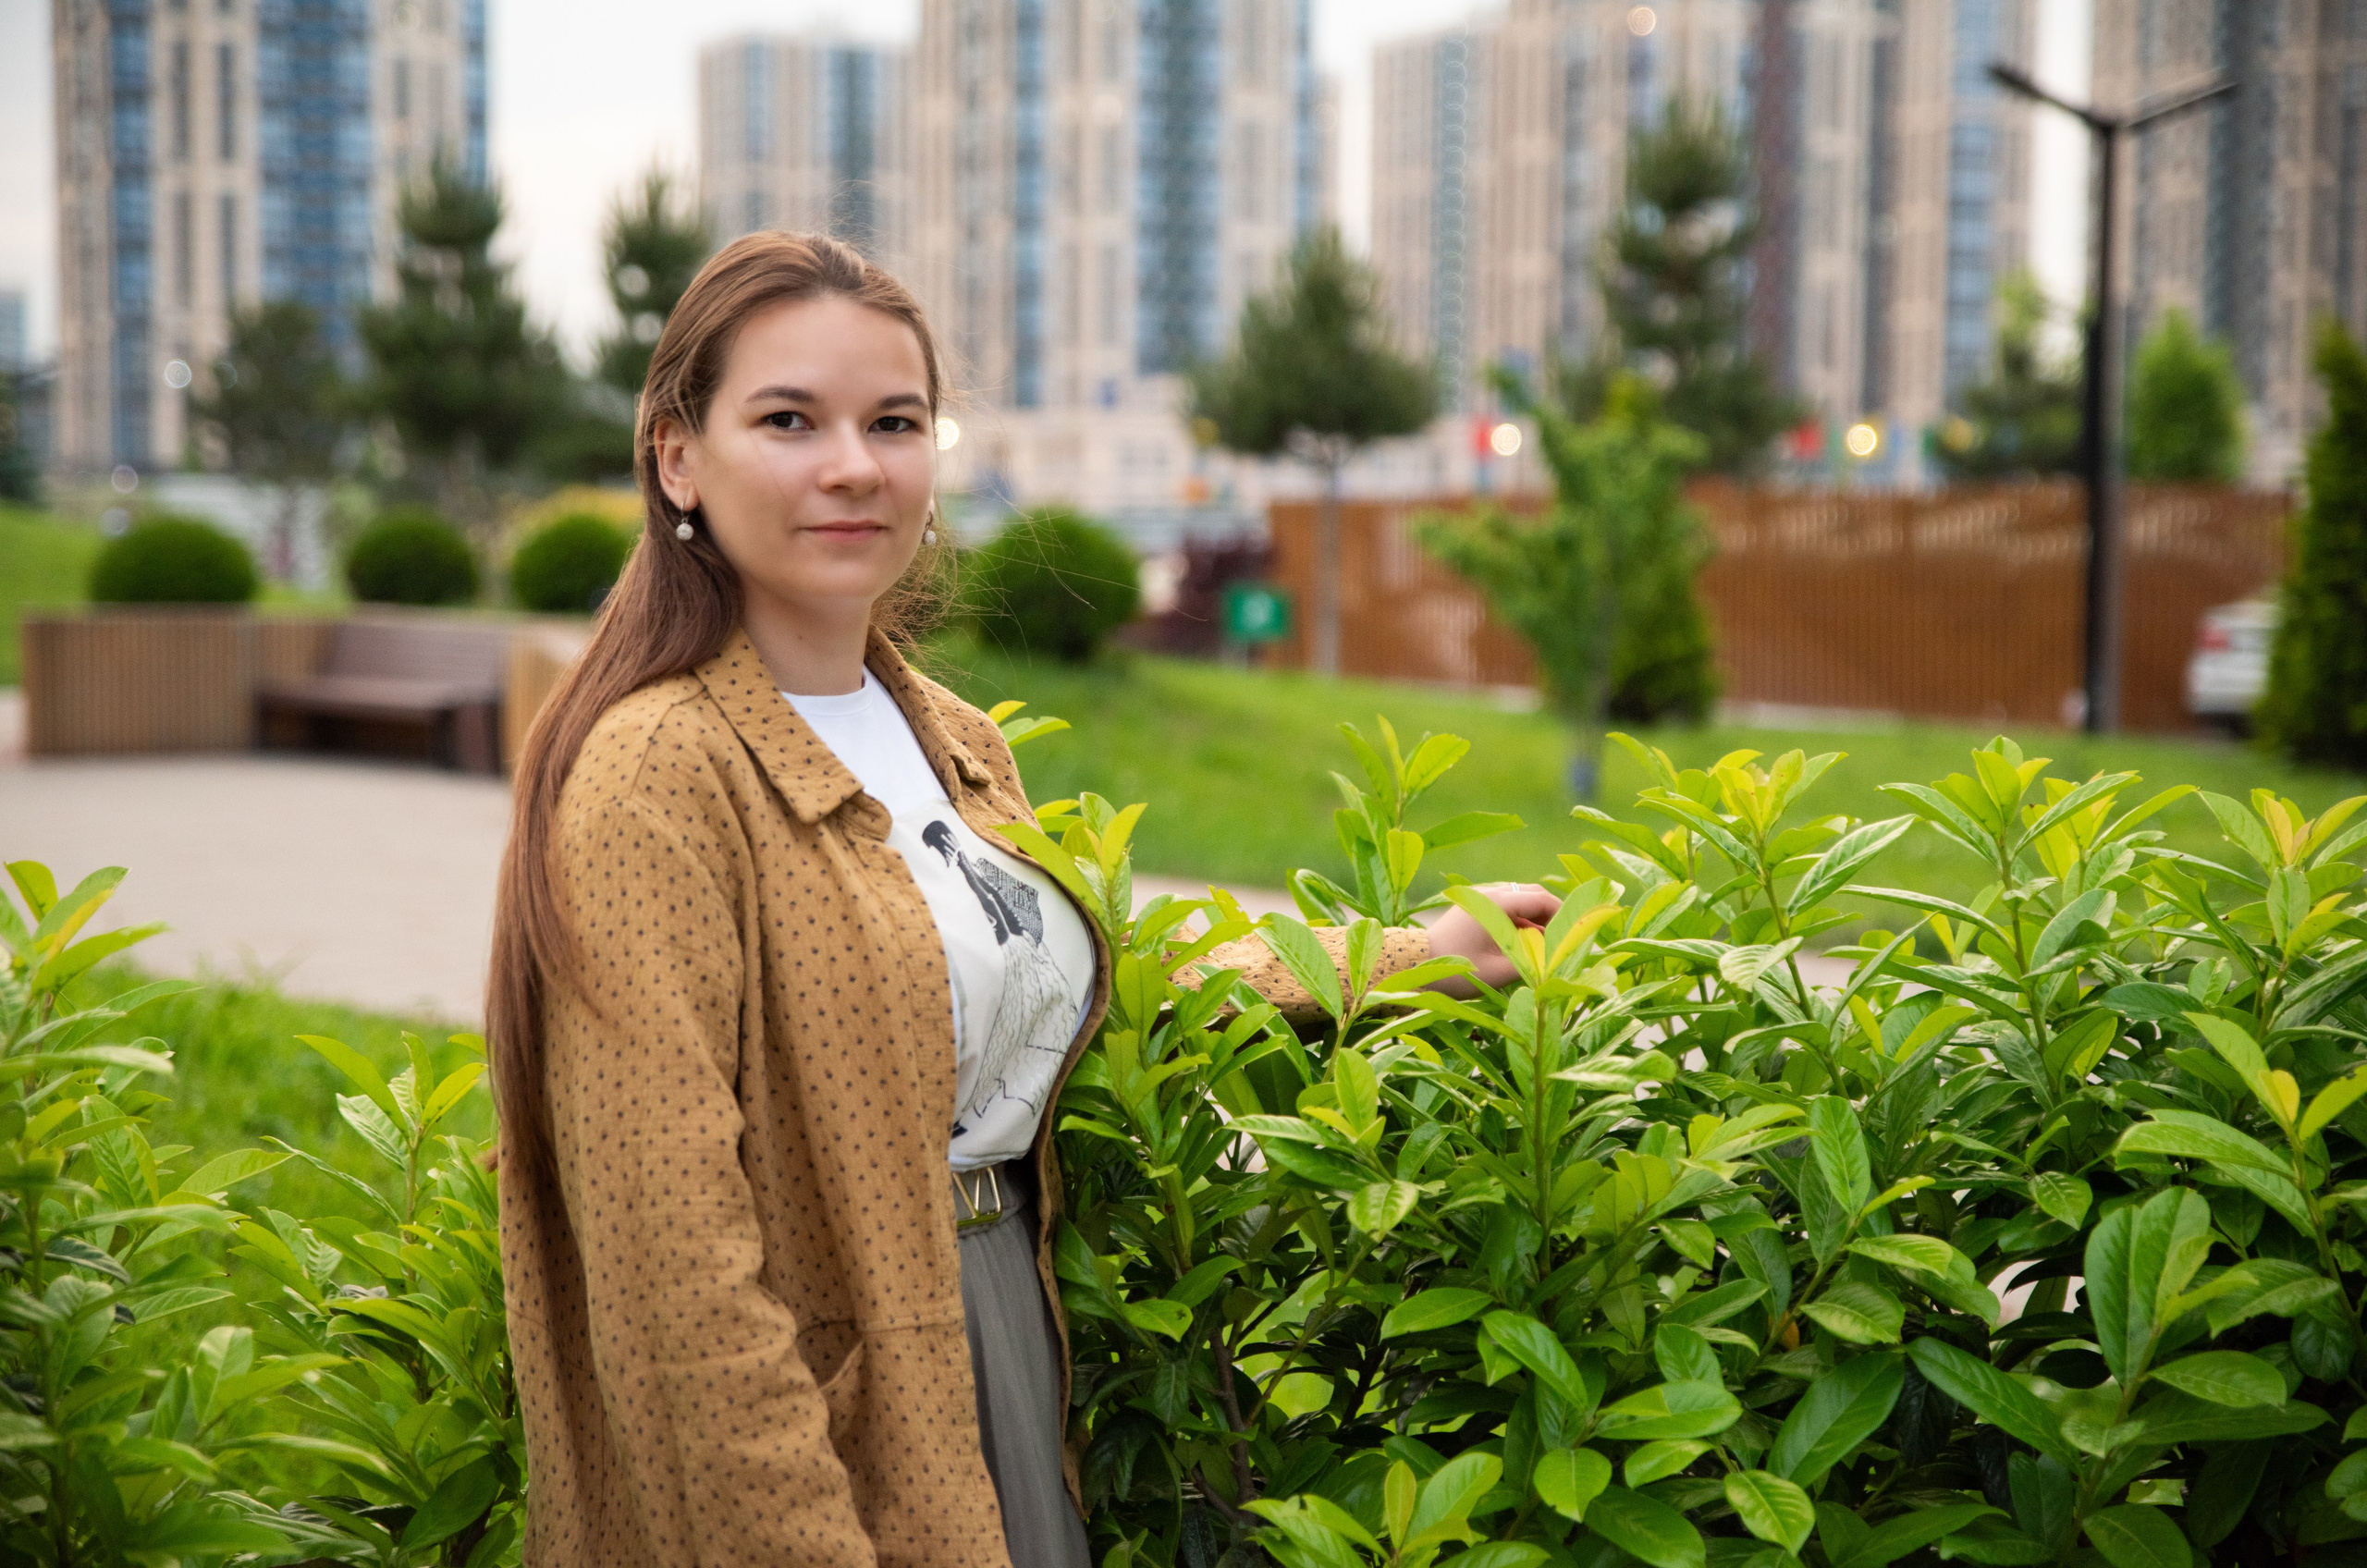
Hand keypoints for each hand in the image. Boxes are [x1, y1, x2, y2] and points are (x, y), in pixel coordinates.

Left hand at [1423, 883, 1561, 995]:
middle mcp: (1489, 893)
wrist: (1414, 965)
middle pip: (1532, 895)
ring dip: (1534, 919)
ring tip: (1543, 946)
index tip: (1575, 934)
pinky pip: (1504, 906)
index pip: (1542, 899)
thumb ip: (1533, 965)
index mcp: (1498, 903)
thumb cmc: (1456, 970)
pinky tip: (1522, 943)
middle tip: (1562, 940)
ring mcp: (1479, 897)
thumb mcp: (1499, 972)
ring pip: (1519, 900)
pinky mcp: (1473, 906)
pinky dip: (1518, 921)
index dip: (1564, 915)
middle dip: (1551, 916)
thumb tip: (1558, 965)